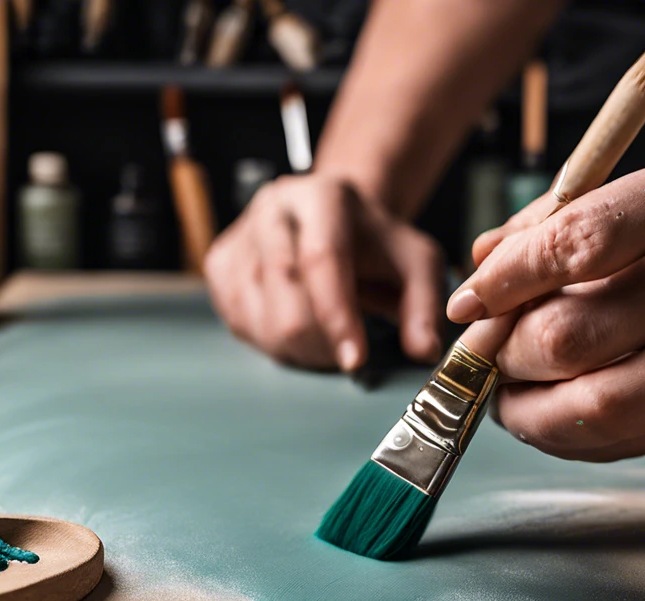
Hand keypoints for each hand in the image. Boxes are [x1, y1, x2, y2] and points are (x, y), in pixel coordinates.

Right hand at [203, 175, 443, 371]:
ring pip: (259, 317)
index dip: (337, 317)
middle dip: (319, 343)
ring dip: (296, 348)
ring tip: (324, 339)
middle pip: (285, 296)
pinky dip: (270, 341)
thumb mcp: (416, 264)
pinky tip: (296, 328)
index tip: (355, 361)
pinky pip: (239, 322)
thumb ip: (425, 306)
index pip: (322, 260)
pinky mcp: (219, 264)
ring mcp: (239, 234)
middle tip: (346, 355)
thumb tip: (422, 350)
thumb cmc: (374, 245)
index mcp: (322, 196)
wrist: (332, 223)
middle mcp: (272, 208)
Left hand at [447, 152, 644, 460]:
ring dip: (535, 414)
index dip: (505, 282)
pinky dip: (584, 440)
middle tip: (486, 363)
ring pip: (609, 403)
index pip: (579, 241)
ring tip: (511, 402)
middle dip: (508, 359)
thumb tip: (481, 264)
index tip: (468, 304)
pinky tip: (563, 423)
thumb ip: (565, 224)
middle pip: (579, 335)